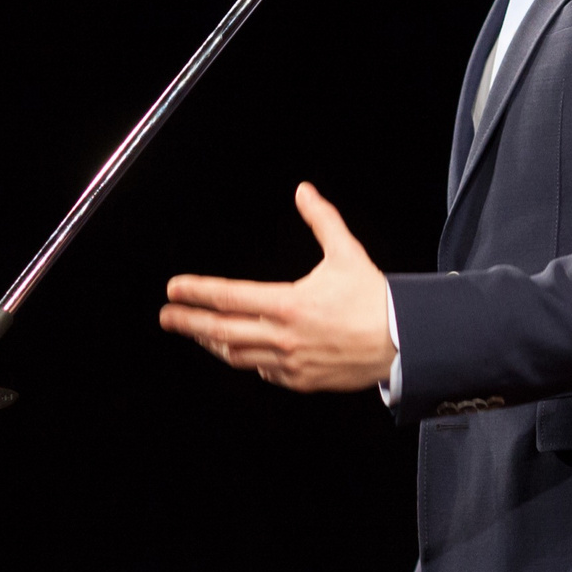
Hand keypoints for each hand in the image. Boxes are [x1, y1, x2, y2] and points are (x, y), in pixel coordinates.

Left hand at [158, 183, 393, 391]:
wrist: (404, 342)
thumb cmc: (374, 299)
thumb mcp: (347, 253)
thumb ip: (322, 220)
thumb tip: (304, 192)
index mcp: (288, 304)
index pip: (229, 297)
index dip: (197, 292)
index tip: (174, 289)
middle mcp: (283, 336)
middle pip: (221, 331)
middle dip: (188, 323)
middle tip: (167, 317)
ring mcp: (290, 362)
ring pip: (237, 356)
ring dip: (213, 342)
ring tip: (198, 333)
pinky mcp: (301, 380)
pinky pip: (264, 372)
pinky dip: (248, 360)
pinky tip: (240, 351)